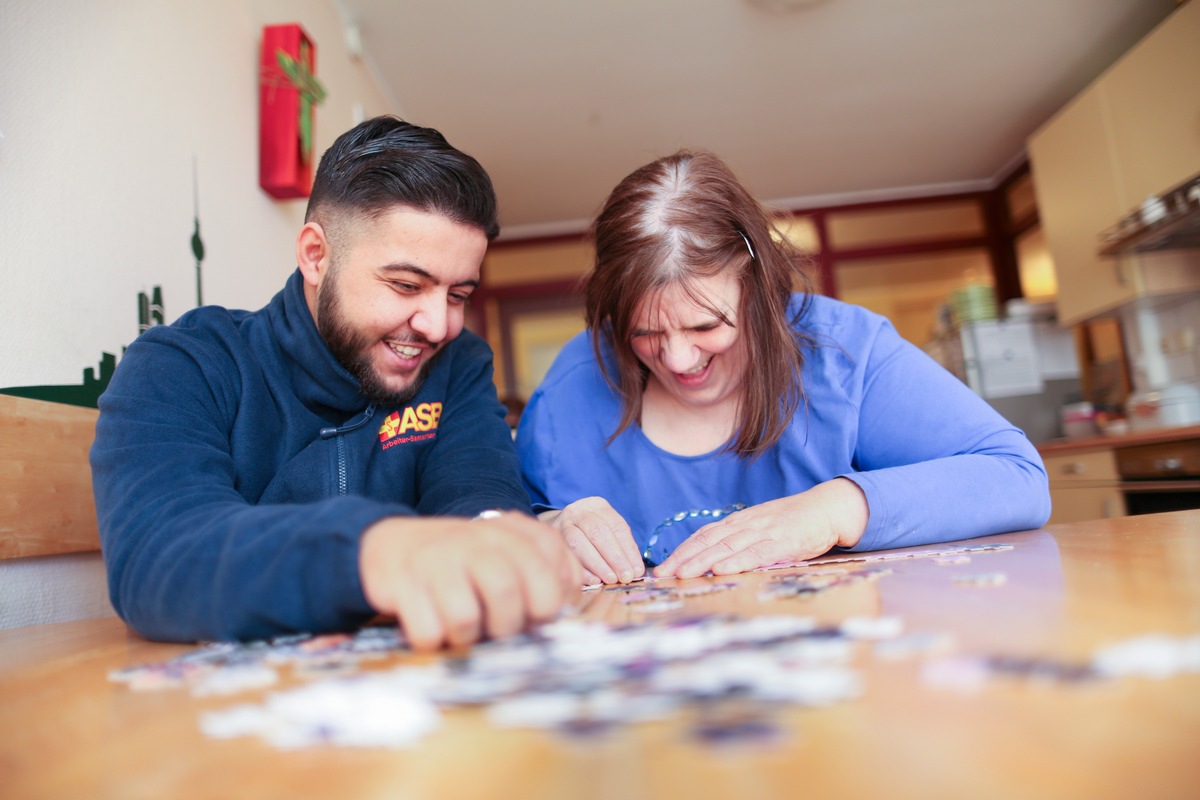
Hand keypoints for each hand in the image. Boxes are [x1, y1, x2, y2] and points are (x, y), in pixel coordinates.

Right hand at [358, 512, 581, 651]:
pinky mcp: (402, 581)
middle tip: (496, 630)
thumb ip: (546, 572)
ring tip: (462, 628)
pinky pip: (428, 632)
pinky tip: (431, 625)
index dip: (549, 606)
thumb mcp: (507, 555)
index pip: (555, 573)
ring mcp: (437, 558)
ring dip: (467, 638)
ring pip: (466, 619)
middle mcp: (476, 540)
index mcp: (511, 533)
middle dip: (507, 628)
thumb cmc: (462, 562)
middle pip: (509, 596)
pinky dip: (432, 640)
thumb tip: (565, 606)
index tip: (535, 616)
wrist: (392, 546)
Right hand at [539, 497, 643, 585]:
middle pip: (599, 532)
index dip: (628, 550)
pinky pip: (567, 555)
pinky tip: (593, 580)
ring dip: (597, 564)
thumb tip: (635, 570)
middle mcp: (578, 511)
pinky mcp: (552, 539)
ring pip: (579, 543)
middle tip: (625, 577)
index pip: (617, 527)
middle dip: (614, 557)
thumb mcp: (607, 529)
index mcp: (597, 505)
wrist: (559, 526)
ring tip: (611, 579)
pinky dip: (582, 569)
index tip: (636, 570)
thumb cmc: (590, 532)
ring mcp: (562, 524)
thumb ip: (620, 547)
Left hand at [653, 478, 868, 578]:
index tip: (662, 567)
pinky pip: (756, 553)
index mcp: (739, 522)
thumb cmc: (793, 522)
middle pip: (708, 541)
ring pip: (726, 547)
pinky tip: (721, 570)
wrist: (826, 508)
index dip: (682, 551)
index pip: (703, 535)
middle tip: (661, 575)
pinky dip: (737, 561)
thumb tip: (714, 559)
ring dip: (702, 561)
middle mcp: (746, 525)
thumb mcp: (761, 528)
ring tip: (682, 573)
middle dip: (683, 558)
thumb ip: (740, 540)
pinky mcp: (782, 542)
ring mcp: (763, 532)